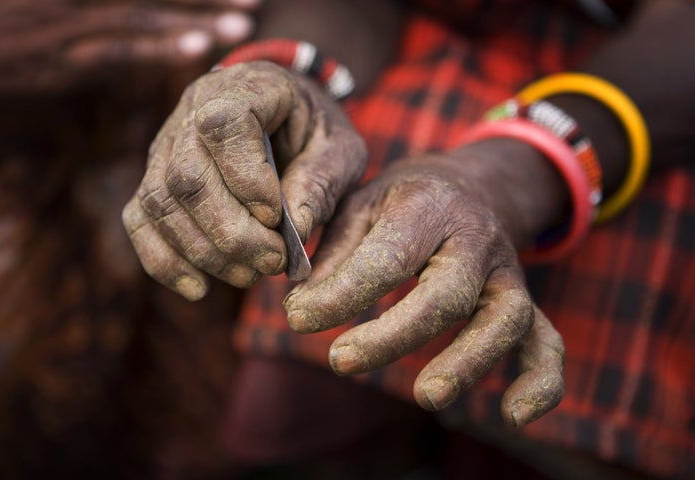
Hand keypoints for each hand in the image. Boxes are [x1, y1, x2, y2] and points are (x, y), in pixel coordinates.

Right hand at [0, 0, 259, 93]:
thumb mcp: (46, 0)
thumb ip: (92, 2)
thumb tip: (137, 8)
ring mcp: (71, 21)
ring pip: (146, 13)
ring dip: (199, 16)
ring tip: (247, 21)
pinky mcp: (62, 58)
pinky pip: (119, 50)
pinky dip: (158, 47)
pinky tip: (196, 47)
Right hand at [122, 61, 366, 298]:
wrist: (288, 120)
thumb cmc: (316, 134)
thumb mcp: (339, 150)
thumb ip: (321, 183)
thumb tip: (293, 230)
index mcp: (245, 86)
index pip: (224, 126)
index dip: (246, 179)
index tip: (276, 219)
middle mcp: (193, 109)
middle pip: (187, 177)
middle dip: (230, 233)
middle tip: (272, 263)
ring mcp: (166, 144)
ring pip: (160, 203)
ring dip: (204, 252)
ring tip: (250, 276)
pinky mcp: (156, 179)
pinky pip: (141, 221)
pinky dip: (164, 261)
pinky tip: (199, 288)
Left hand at [283, 141, 566, 425]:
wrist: (472, 186)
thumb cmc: (404, 202)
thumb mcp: (361, 206)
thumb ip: (332, 254)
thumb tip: (301, 307)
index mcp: (428, 207)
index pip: (387, 257)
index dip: (343, 293)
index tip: (297, 318)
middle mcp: (477, 240)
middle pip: (447, 294)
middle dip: (394, 334)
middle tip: (340, 361)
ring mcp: (508, 274)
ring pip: (503, 321)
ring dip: (467, 362)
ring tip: (426, 396)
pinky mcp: (524, 303)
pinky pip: (546, 344)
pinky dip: (540, 383)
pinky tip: (515, 416)